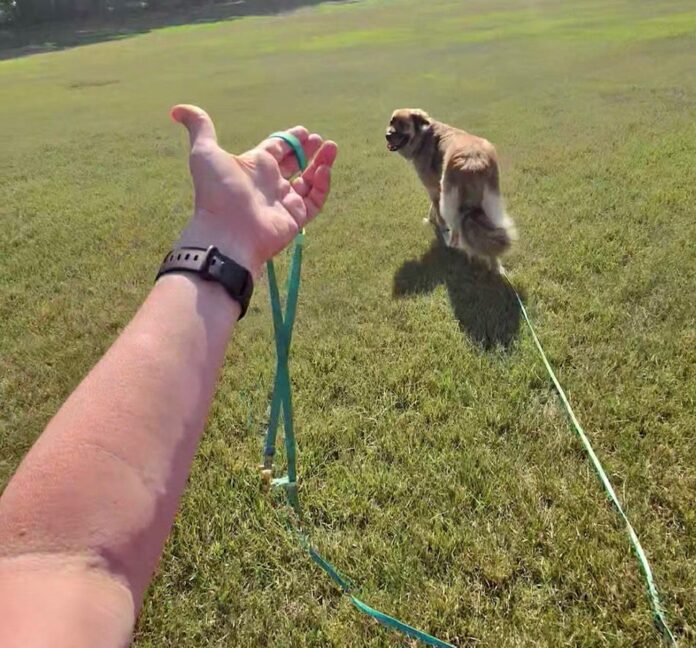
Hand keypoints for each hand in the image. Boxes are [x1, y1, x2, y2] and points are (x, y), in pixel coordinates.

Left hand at [171, 105, 337, 277]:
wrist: (229, 231)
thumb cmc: (217, 191)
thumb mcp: (205, 152)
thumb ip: (200, 127)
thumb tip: (177, 109)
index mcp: (253, 166)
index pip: (277, 149)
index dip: (290, 139)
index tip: (304, 131)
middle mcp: (270, 183)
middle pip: (295, 163)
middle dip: (309, 150)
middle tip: (320, 140)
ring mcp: (284, 201)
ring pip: (309, 181)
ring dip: (321, 164)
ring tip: (332, 148)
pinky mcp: (296, 218)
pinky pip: (315, 200)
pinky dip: (322, 185)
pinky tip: (323, 170)